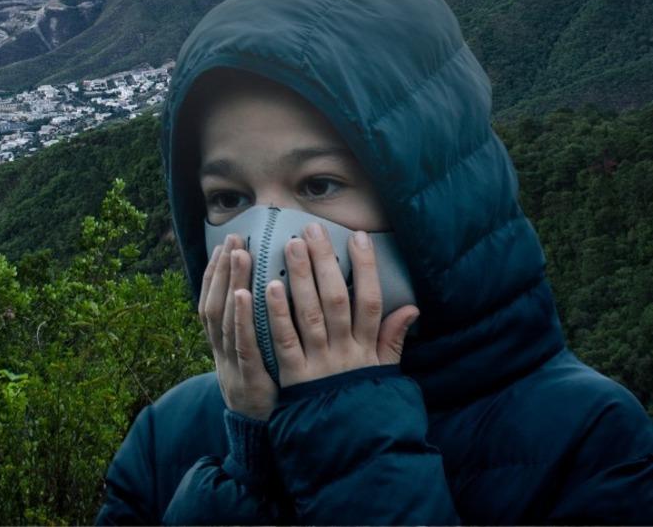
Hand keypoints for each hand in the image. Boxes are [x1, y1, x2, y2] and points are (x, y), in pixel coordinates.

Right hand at [199, 233, 276, 420]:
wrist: (260, 436)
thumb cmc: (265, 388)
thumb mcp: (256, 355)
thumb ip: (257, 327)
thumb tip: (271, 289)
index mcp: (223, 342)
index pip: (213, 299)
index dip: (216, 271)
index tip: (226, 243)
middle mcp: (221, 348)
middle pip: (215, 301)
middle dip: (222, 268)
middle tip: (233, 238)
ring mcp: (231, 362)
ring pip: (224, 316)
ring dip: (229, 282)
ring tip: (238, 253)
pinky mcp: (247, 376)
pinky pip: (241, 342)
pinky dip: (240, 317)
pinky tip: (243, 293)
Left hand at [267, 222, 419, 388]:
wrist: (349, 451)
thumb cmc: (364, 404)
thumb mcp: (384, 374)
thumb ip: (393, 340)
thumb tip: (413, 307)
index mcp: (368, 349)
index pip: (371, 300)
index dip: (366, 268)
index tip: (359, 236)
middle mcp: (346, 353)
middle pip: (336, 300)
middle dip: (324, 262)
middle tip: (311, 229)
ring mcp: (320, 364)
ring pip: (310, 314)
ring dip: (300, 278)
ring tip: (290, 245)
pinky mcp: (295, 378)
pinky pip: (286, 341)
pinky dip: (277, 314)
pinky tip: (268, 288)